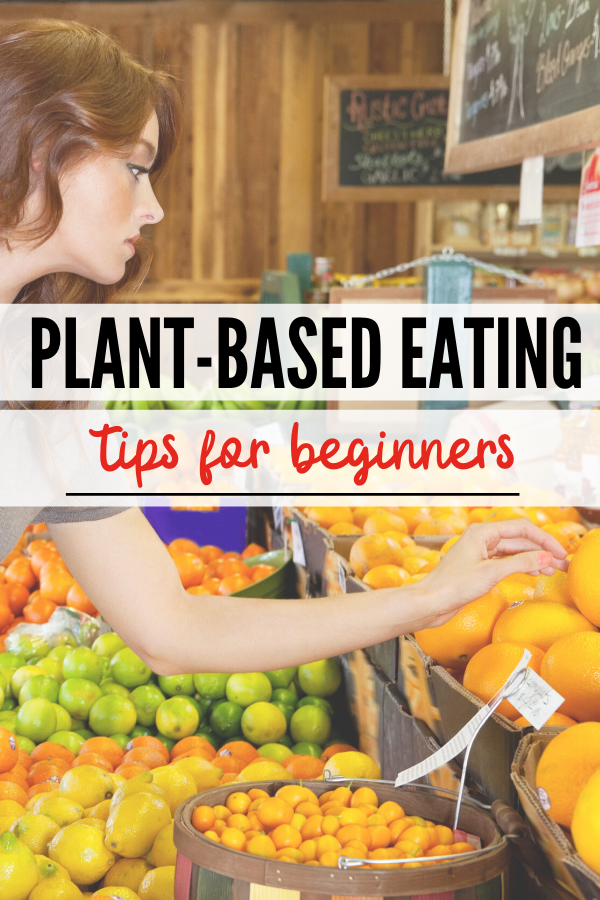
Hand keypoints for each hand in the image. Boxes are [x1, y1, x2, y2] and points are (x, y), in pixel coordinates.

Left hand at [416, 519, 567, 629]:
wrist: (430, 602)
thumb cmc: (453, 586)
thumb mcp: (491, 573)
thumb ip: (520, 563)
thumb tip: (546, 557)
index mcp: (482, 532)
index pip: (521, 528)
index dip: (544, 539)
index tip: (559, 553)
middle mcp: (481, 538)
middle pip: (519, 539)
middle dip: (541, 551)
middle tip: (561, 564)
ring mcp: (480, 552)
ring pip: (513, 551)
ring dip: (533, 559)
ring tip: (552, 571)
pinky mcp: (479, 566)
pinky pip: (505, 561)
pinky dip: (521, 566)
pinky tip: (534, 572)